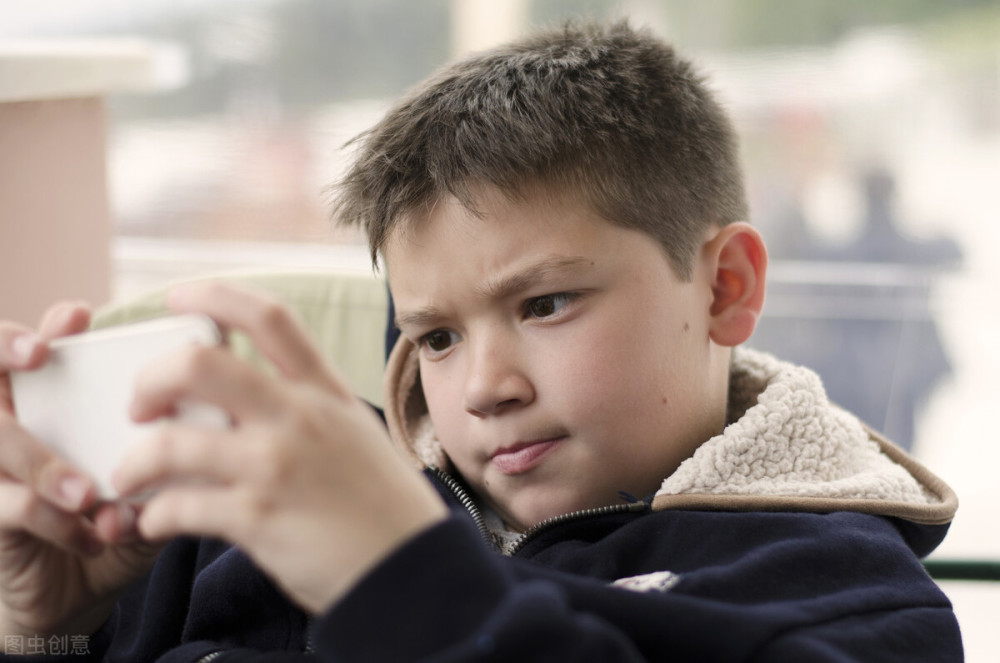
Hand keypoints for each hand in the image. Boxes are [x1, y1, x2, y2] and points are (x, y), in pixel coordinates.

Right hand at [0, 302, 160, 641]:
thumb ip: (173, 453)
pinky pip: (8, 502)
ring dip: (40, 460)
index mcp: (57, 404)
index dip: (51, 325)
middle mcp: (18, 422)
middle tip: (38, 354)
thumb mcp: (154, 481)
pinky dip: (51, 517)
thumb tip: (207, 427)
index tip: (78, 316)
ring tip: (86, 492)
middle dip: (4, 349)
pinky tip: (90, 534)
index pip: (42, 345)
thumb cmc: (121, 520)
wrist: (81, 591)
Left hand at [114, 282, 447, 613]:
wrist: (412, 571)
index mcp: (326, 392)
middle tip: (141, 406)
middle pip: (199, 364)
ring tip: (129, 479)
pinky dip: (154, 516)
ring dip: (133, 462)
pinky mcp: (259, 519)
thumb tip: (254, 398)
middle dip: (151, 378)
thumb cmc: (385, 507)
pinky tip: (157, 523)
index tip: (178, 296)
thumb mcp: (357, 434)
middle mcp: (300, 418)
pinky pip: (178, 507)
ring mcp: (276, 466)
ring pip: (170, 442)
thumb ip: (310, 408)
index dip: (215, 295)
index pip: (269, 317)